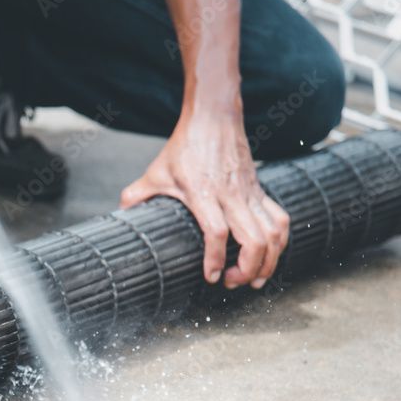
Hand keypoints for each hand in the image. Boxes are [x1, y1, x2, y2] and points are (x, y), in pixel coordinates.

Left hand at [120, 112, 289, 289]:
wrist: (214, 118)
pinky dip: (280, 242)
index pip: (216, 232)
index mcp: (203, 193)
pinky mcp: (260, 191)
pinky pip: (280, 220)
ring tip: (254, 279)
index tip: (212, 277)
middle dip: (248, 269)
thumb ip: (137, 195)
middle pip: (253, 240)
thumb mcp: (156, 172)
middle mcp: (231, 196)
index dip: (216, 259)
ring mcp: (250, 194)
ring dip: (268, 261)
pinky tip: (268, 256)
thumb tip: (120, 213)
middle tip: (232, 283)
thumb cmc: (185, 146)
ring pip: (273, 233)